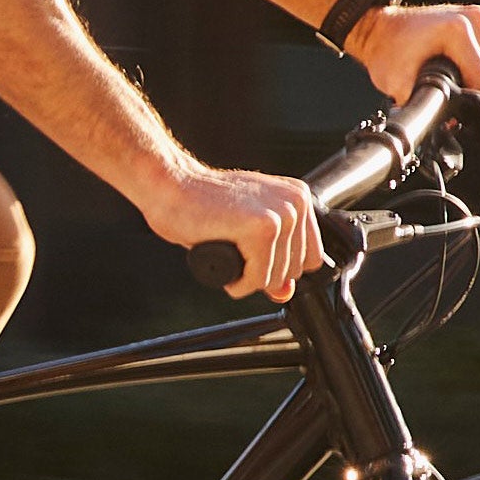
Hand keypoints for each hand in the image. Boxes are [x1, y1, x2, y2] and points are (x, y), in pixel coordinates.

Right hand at [144, 164, 330, 301]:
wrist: (169, 187)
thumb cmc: (201, 205)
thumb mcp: (246, 234)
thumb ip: (272, 262)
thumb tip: (285, 292)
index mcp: (297, 197)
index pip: (310, 258)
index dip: (279, 267)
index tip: (253, 257)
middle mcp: (295, 202)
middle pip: (294, 272)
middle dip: (261, 273)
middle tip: (234, 249)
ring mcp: (282, 213)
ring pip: (276, 279)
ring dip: (246, 278)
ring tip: (225, 249)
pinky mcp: (263, 227)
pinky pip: (257, 279)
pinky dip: (237, 282)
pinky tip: (222, 258)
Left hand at [352, 1, 479, 100]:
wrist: (382, 29)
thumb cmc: (387, 51)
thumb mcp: (398, 85)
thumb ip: (423, 106)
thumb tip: (443, 123)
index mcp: (459, 30)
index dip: (465, 101)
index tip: (444, 99)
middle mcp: (477, 18)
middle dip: (467, 88)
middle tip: (439, 82)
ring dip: (470, 78)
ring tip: (442, 70)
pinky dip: (473, 66)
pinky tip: (452, 62)